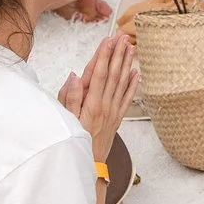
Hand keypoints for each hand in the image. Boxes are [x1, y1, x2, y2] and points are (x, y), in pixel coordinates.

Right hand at [59, 30, 140, 155]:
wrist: (90, 166)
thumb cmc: (75, 143)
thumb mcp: (66, 121)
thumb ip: (70, 98)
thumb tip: (75, 76)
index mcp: (91, 104)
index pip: (98, 74)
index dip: (103, 55)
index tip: (107, 40)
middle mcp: (105, 105)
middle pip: (112, 74)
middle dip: (117, 53)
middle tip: (122, 36)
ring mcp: (113, 111)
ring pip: (122, 82)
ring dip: (126, 63)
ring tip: (131, 47)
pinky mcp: (118, 117)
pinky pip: (127, 97)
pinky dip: (133, 84)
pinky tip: (137, 72)